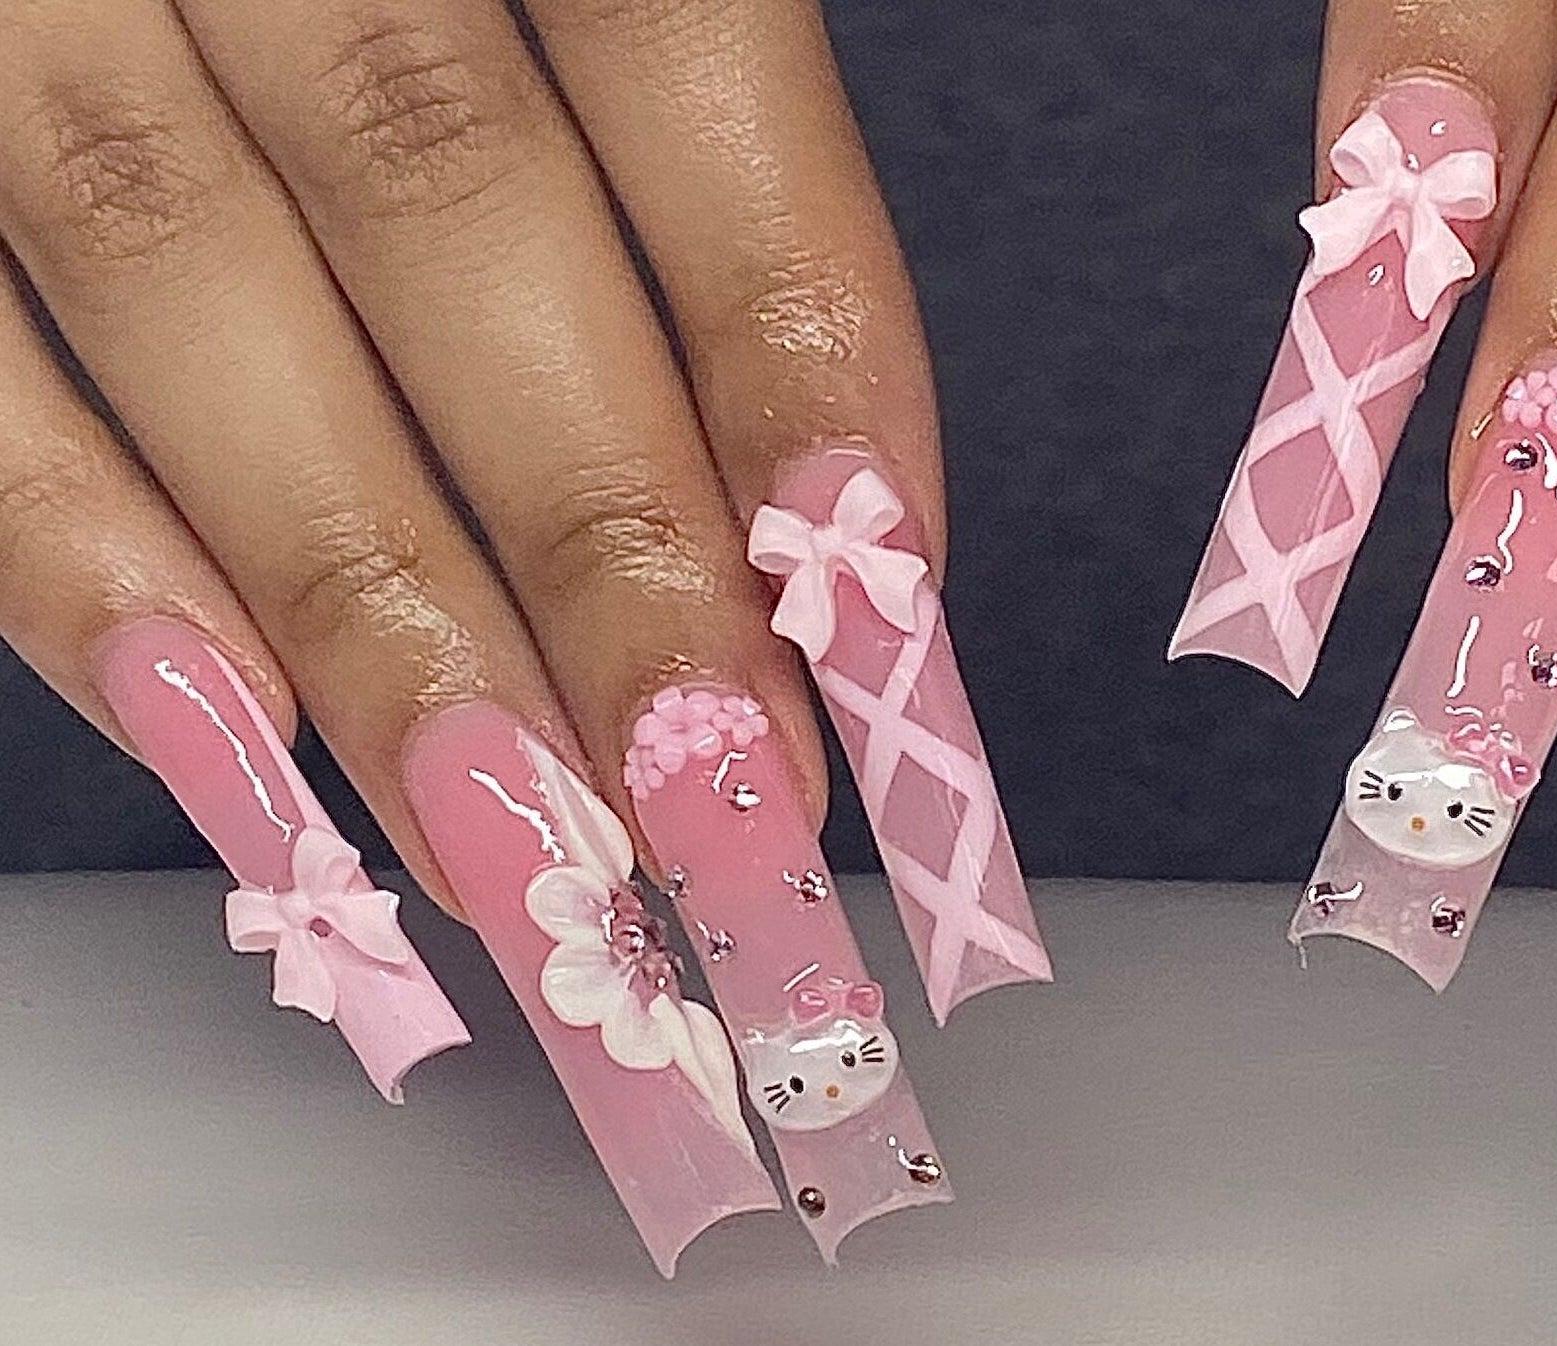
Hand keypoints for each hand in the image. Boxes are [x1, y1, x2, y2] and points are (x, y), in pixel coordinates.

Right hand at [0, 0, 1042, 1270]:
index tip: (883, 602)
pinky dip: (67, 543)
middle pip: (446, 194)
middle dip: (603, 535)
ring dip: (369, 595)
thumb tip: (803, 499)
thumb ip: (656, 145)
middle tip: (725, 804)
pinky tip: (229, 733)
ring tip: (522, 848)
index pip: (677, 47)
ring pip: (186, 265)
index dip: (792, 332)